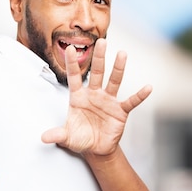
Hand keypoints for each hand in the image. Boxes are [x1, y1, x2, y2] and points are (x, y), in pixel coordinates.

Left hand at [41, 39, 151, 156]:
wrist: (96, 149)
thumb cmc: (80, 138)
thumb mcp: (67, 137)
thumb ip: (57, 135)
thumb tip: (43, 138)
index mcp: (78, 98)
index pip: (74, 78)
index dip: (71, 64)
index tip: (69, 49)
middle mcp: (94, 95)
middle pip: (97, 73)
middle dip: (99, 58)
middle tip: (101, 41)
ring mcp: (108, 101)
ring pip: (114, 81)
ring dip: (118, 68)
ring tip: (122, 53)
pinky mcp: (120, 111)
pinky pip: (131, 101)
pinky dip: (139, 96)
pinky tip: (147, 88)